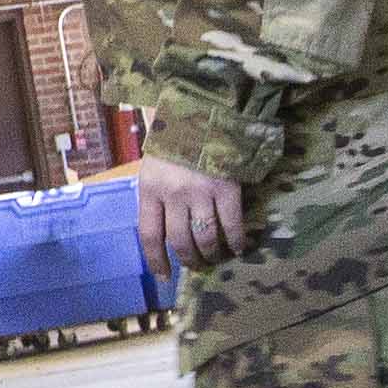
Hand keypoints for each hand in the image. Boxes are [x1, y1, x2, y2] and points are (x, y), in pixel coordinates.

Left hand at [126, 150, 246, 281]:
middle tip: (196, 266)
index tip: (164, 276)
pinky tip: (238, 247)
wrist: (203, 111)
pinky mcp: (226, 188)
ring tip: (215, 257)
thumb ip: (155, 196)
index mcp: (150, 189)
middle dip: (189, 259)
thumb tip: (162, 231)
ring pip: (205, 237)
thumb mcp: (153, 166)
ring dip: (211, 253)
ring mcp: (200, 192)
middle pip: (180, 241)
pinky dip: (235, 241)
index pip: (150, 235)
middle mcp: (173, 195)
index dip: (157, 260)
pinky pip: (231, 224)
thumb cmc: (174, 140)